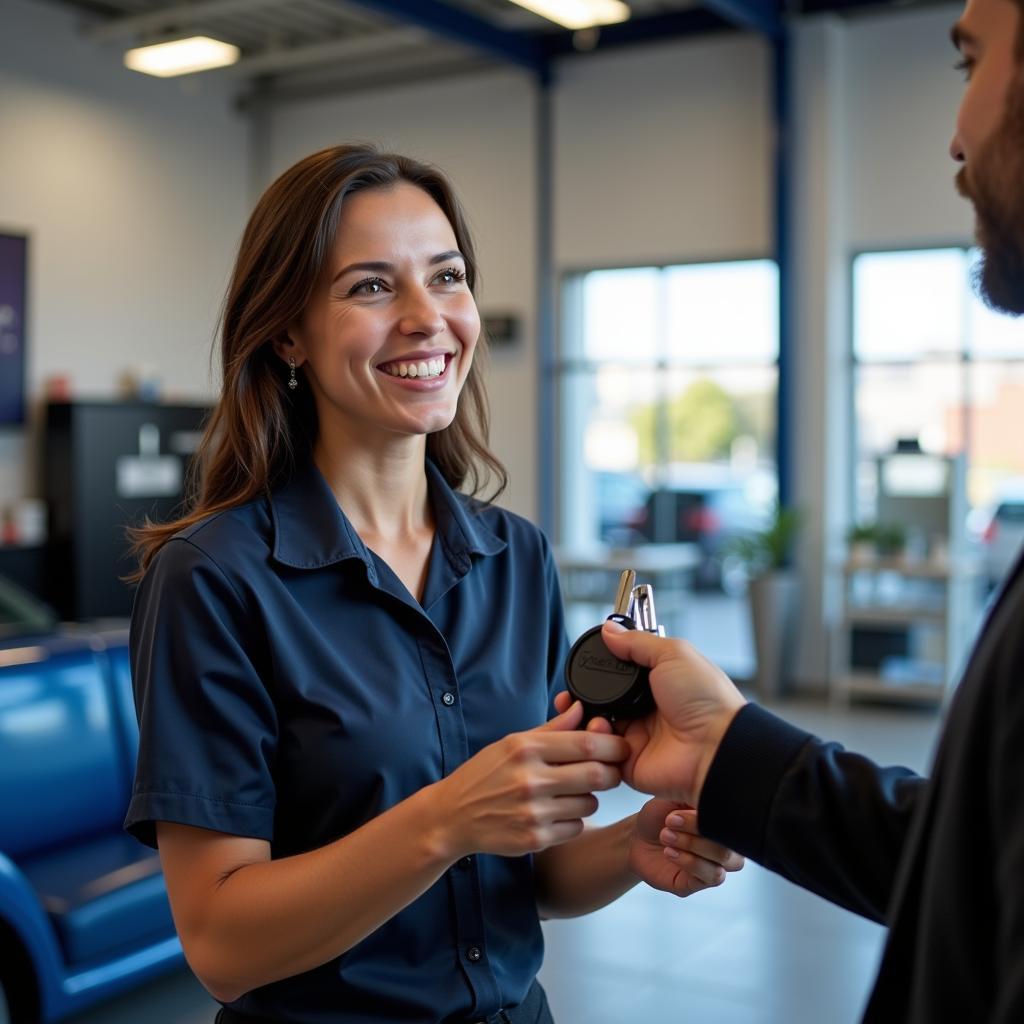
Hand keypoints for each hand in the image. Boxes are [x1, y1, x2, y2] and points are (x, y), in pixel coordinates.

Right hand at [434, 701, 629, 859]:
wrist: (453, 815)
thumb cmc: (485, 775)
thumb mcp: (512, 743)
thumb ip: (552, 728)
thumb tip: (581, 709)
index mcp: (525, 748)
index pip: (586, 744)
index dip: (613, 745)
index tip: (621, 746)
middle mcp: (530, 780)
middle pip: (597, 775)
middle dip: (611, 772)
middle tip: (608, 771)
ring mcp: (533, 812)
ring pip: (590, 803)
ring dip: (589, 797)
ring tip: (570, 792)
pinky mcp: (535, 839)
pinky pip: (575, 827)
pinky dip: (573, 820)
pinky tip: (555, 812)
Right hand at [598, 621, 747, 806]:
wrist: (716, 747)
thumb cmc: (707, 701)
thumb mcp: (673, 654)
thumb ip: (638, 642)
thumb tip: (610, 631)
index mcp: (656, 684)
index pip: (617, 675)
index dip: (599, 673)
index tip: (582, 669)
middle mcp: (645, 710)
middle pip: (602, 702)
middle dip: (585, 700)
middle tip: (574, 697)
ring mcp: (637, 737)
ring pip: (597, 728)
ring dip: (589, 720)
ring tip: (596, 715)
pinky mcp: (630, 763)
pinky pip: (601, 754)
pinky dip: (597, 745)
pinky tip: (604, 734)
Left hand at [629, 798, 743, 896]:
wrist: (637, 835)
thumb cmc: (660, 814)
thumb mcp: (676, 795)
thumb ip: (698, 795)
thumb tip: (714, 792)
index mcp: (724, 824)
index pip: (736, 823)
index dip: (714, 815)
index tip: (685, 803)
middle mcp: (726, 847)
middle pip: (733, 846)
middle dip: (700, 832)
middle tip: (671, 821)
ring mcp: (714, 866)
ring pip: (723, 863)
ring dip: (692, 846)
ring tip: (666, 835)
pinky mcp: (698, 883)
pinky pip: (709, 877)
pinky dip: (689, 862)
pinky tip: (669, 851)